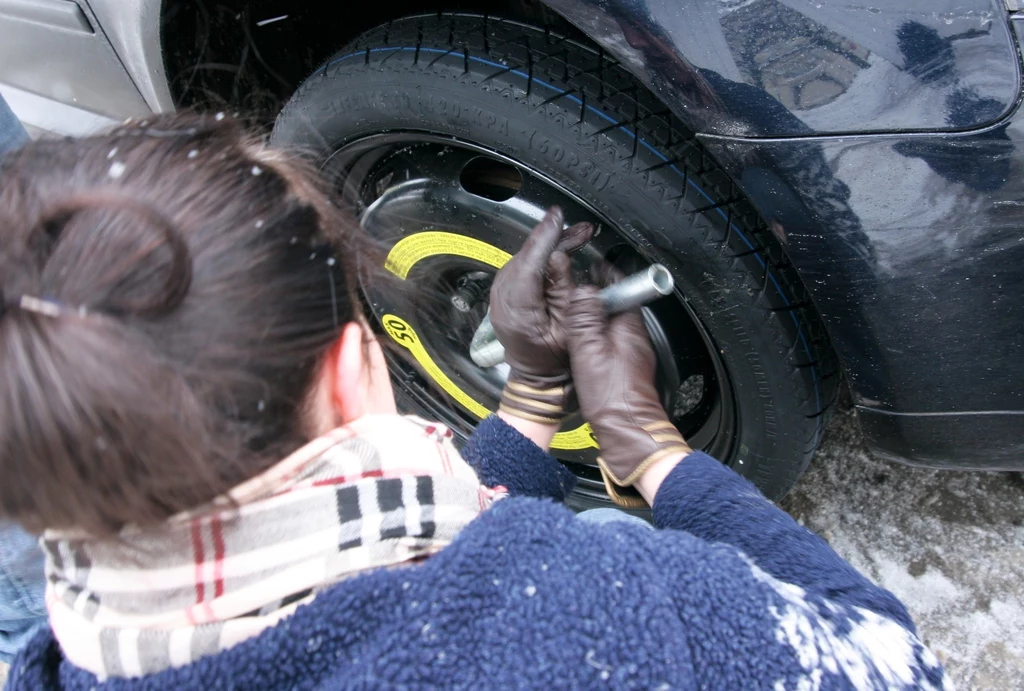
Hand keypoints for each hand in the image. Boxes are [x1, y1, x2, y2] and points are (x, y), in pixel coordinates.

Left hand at [489, 206, 592, 423]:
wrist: (537, 381)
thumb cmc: (556, 362)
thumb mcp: (568, 328)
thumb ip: (562, 290)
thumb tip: (559, 257)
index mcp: (517, 310)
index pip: (529, 263)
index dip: (544, 238)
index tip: (557, 217)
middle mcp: (502, 301)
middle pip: (526, 257)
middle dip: (554, 238)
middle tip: (582, 229)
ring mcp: (499, 298)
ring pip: (523, 259)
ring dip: (549, 245)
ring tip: (578, 236)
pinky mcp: (504, 296)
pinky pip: (521, 268)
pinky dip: (539, 257)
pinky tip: (558, 250)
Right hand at [565, 287, 690, 505]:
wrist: (626, 432)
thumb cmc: (611, 394)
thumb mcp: (590, 349)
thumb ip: (585, 317)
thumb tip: (582, 288)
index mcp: (629, 326)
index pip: (620, 287)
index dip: (603, 274)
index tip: (588, 266)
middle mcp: (634, 338)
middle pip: (614, 305)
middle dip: (594, 296)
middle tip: (572, 291)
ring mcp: (630, 355)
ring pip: (610, 326)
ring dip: (592, 320)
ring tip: (571, 317)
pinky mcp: (623, 371)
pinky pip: (607, 345)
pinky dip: (592, 340)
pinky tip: (578, 348)